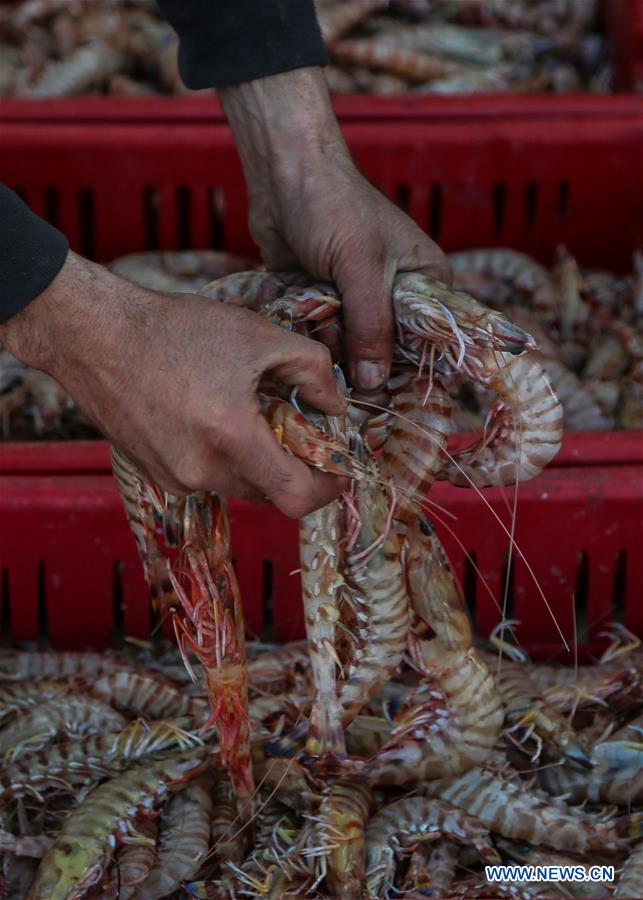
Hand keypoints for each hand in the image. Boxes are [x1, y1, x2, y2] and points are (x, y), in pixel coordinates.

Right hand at [0, 251, 346, 516]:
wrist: (93, 336)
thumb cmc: (175, 331)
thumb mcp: (257, 335)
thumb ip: (312, 369)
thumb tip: (336, 406)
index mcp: (231, 440)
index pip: (297, 499)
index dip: (328, 490)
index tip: (338, 470)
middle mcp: (201, 472)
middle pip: (270, 491)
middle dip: (292, 463)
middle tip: (294, 423)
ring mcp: (174, 479)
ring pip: (239, 483)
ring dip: (256, 457)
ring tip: (246, 409)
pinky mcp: (155, 475)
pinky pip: (207, 476)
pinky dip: (223, 454)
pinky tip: (210, 412)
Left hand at [220, 67, 449, 394]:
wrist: (283, 174)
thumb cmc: (334, 208)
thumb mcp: (360, 268)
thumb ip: (370, 328)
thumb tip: (374, 384)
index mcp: (424, 281)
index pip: (430, 341)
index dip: (410, 368)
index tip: (387, 390)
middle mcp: (394, 294)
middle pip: (385, 351)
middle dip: (360, 354)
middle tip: (339, 337)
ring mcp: (357, 299)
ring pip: (348, 347)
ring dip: (328, 337)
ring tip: (316, 308)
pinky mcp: (324, 300)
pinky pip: (321, 333)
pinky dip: (309, 328)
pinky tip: (298, 307)